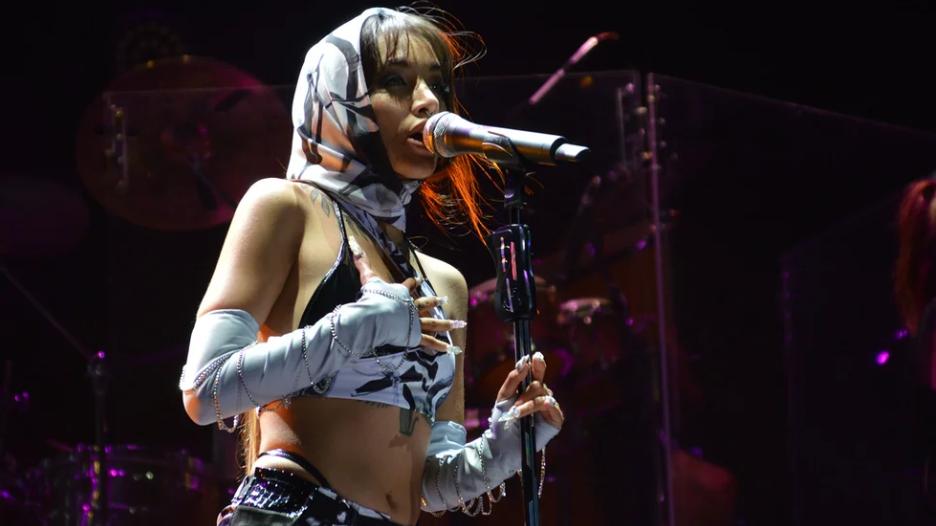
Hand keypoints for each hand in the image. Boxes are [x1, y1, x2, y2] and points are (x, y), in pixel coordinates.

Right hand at [349, 235, 463, 353]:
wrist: (377, 314)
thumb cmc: (372, 297)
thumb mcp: (367, 278)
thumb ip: (362, 262)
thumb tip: (352, 241)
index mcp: (401, 292)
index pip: (409, 285)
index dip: (413, 283)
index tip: (419, 280)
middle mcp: (411, 306)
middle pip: (426, 303)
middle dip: (435, 301)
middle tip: (444, 299)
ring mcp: (415, 321)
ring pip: (434, 322)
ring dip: (447, 324)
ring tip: (460, 323)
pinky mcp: (415, 335)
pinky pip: (429, 341)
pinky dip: (440, 346)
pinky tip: (452, 349)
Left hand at [495, 351, 563, 428]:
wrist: (503, 443)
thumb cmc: (502, 420)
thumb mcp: (504, 396)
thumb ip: (513, 379)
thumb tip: (524, 362)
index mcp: (530, 388)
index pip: (537, 372)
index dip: (538, 364)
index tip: (536, 357)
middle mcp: (542, 395)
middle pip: (538, 384)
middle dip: (524, 393)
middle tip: (514, 405)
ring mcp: (550, 407)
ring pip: (542, 395)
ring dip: (527, 403)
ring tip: (515, 413)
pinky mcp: (556, 418)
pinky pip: (550, 406)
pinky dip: (536, 407)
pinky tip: (527, 414)